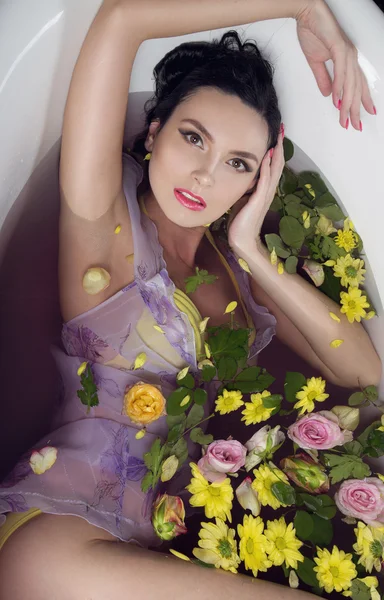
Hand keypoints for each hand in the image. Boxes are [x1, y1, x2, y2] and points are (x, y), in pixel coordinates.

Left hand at [227, 129, 284, 252]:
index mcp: (265, 189)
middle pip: (277, 164)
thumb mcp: (242, 198)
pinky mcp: (258, 200)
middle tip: (282, 130)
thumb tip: (243, 175)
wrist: (241, 239)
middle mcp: (268, 190)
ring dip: (277, 153)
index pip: (272, 166)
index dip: (275, 151)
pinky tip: (268, 155)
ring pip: (274, 169)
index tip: (277, 135)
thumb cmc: (240, 221)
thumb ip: (246, 187)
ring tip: (279, 137)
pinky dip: (267, 167)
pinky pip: (264, 180)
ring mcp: (265, 195)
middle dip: (280, 146)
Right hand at [296, 0, 375, 129]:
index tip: (360, 117)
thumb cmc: (312, 31)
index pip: (356, 85)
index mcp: (347, 60)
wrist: (306, 13)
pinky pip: (341, 71)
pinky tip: (338, 99)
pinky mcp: (339, 47)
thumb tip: (327, 94)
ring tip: (345, 118)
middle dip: (354, 109)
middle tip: (354, 125)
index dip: (359, 102)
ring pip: (350, 83)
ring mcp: (346, 52)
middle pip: (356, 88)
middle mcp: (350, 57)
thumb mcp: (315, 62)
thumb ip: (322, 79)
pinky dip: (340, 86)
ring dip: (347, 103)